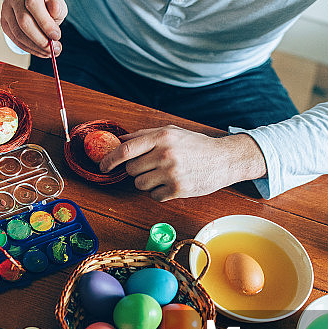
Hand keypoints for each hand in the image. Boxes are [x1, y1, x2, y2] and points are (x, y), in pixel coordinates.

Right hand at [1, 0, 67, 58]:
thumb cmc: (46, 0)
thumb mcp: (57, 1)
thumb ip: (58, 7)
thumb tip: (54, 9)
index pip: (33, 4)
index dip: (45, 22)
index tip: (57, 36)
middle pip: (23, 21)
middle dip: (40, 39)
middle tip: (54, 49)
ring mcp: (6, 8)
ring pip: (18, 33)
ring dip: (35, 46)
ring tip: (48, 52)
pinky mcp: (3, 22)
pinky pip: (15, 38)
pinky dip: (28, 48)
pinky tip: (39, 51)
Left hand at [99, 126, 267, 200]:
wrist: (224, 159)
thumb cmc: (195, 146)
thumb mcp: (171, 132)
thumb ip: (144, 135)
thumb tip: (118, 140)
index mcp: (161, 137)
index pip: (125, 150)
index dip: (110, 160)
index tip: (103, 166)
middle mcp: (165, 154)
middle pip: (132, 169)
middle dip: (136, 170)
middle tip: (151, 167)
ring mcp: (171, 173)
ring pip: (140, 184)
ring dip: (146, 183)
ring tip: (163, 175)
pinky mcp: (177, 189)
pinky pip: (154, 196)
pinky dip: (159, 192)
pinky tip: (172, 183)